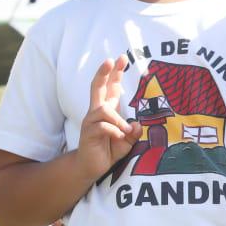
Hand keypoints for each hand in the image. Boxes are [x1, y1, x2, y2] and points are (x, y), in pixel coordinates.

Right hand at [78, 57, 141, 179]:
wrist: (93, 167)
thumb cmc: (110, 149)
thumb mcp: (128, 140)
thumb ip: (134, 132)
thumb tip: (137, 124)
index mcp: (107, 109)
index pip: (110, 87)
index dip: (115, 73)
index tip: (122, 58)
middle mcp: (96, 112)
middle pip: (97, 87)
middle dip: (104, 73)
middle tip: (111, 60)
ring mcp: (91, 121)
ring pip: (104, 110)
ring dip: (118, 120)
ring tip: (126, 131)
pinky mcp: (88, 133)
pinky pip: (103, 127)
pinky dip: (114, 132)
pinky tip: (119, 138)